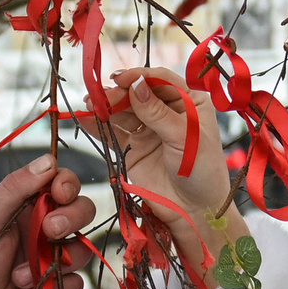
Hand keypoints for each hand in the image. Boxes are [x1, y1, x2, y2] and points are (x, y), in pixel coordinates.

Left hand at [0, 156, 96, 288]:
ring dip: (52, 263)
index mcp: (29, 208)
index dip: (68, 184)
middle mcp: (47, 231)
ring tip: (18, 277)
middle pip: (84, 211)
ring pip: (83, 249)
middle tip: (49, 230)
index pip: (62, 184)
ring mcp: (56, 262)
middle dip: (72, 217)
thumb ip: (14, 189)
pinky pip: (76, 286)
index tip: (59, 192)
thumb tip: (49, 160)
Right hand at [99, 67, 237, 271]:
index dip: (140, 77)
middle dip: (119, 93)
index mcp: (190, 102)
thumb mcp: (184, 138)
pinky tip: (86, 118)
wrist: (194, 210)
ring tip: (90, 105)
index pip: (162, 81)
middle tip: (100, 97)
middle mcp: (169, 111)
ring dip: (106, 107)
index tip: (120, 78)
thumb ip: (158, 113)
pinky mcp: (134, 147)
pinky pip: (114, 132)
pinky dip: (99, 125)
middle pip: (139, 93)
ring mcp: (150, 129)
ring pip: (124, 111)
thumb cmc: (201, 171)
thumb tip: (136, 85)